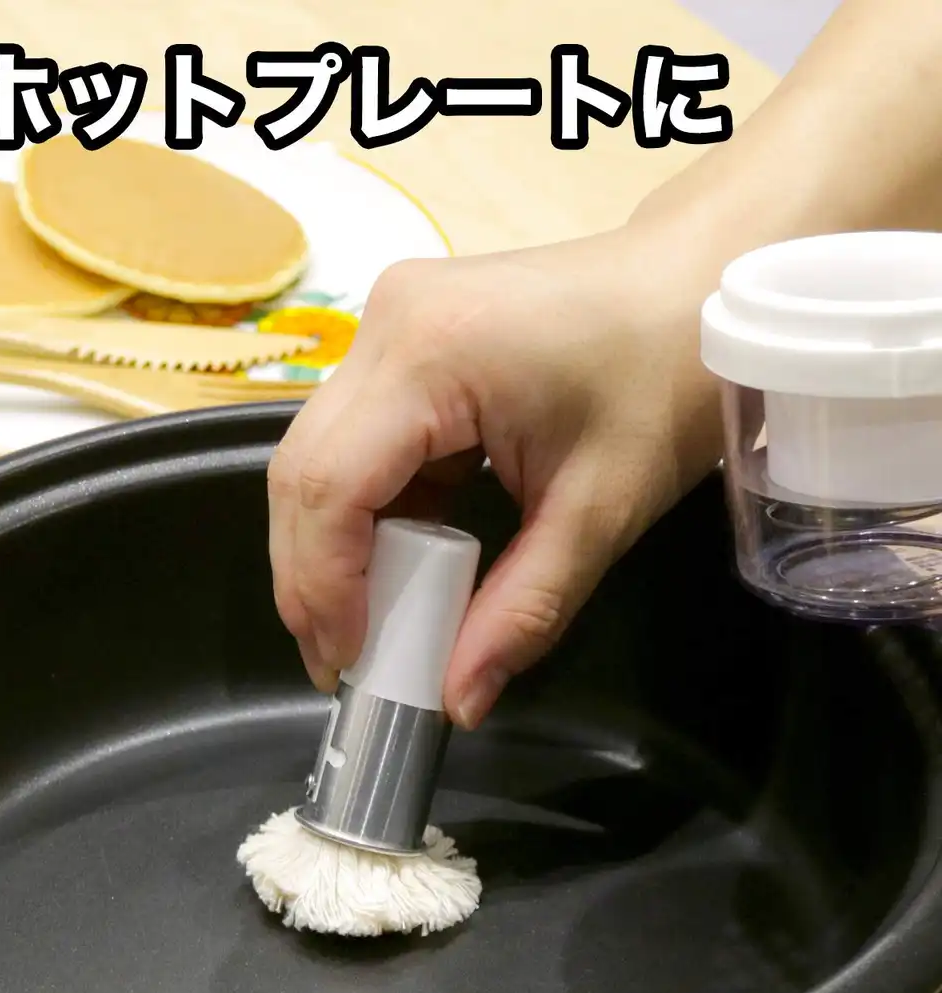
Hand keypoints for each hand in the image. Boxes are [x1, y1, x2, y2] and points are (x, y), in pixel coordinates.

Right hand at [267, 224, 724, 729]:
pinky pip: (356, 439)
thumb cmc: (671, 378)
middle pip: (303, 471)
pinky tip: (400, 558)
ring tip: (366, 621)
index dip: (321, 587)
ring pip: (318, 457)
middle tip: (344, 657)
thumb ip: (524, 612)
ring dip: (333, 547)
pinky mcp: (402, 340)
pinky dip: (369, 509)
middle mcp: (385, 327)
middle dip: (312, 578)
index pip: (330, 486)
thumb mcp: (602, 511)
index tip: (348, 664)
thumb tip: (459, 702)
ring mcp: (388, 326)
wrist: (700, 281)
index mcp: (429, 355)